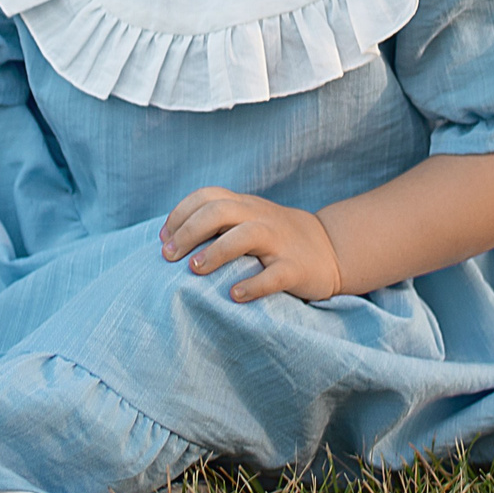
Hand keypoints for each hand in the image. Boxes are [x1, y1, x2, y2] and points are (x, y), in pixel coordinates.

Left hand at [159, 186, 344, 302]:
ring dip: (217, 251)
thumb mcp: (247, 220)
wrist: (330, 249)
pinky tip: (234, 296)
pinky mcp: (295, 268)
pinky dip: (253, 285)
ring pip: (246, 235)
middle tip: (168, 257)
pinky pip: (274, 275)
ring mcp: (279, 241)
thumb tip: (169, 241)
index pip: (206, 196)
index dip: (180, 214)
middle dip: (188, 231)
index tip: (163, 240)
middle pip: (219, 210)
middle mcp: (259, 217)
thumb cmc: (275, 238)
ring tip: (195, 269)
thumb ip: (215, 223)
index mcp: (244, 205)